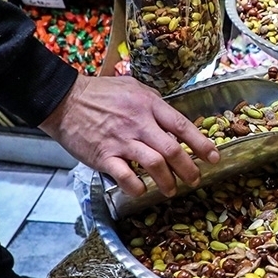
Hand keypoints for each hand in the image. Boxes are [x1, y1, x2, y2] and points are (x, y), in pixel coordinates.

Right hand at [39, 75, 219, 197]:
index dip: (201, 143)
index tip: (214, 157)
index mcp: (148, 105)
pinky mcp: (104, 156)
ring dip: (167, 181)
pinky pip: (126, 176)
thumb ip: (153, 102)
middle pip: (173, 150)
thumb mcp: (132, 87)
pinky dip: (137, 187)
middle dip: (189, 169)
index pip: (182, 125)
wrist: (63, 100)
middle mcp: (139, 123)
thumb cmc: (99, 93)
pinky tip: (142, 190)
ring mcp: (122, 140)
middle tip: (195, 180)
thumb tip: (172, 117)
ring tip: (171, 190)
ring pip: (154, 165)